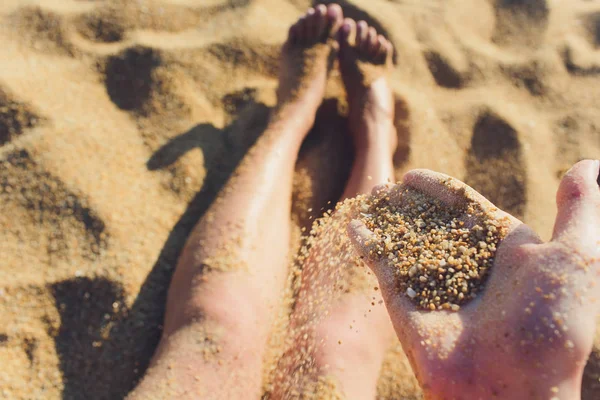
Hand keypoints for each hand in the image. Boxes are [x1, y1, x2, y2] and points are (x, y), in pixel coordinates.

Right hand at [348, 160, 599, 398]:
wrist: (513, 386)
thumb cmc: (550, 324)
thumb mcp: (577, 257)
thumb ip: (580, 209)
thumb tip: (588, 163)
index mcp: (503, 250)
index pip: (465, 208)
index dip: (440, 191)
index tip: (414, 177)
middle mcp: (467, 265)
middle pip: (430, 223)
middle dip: (408, 203)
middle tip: (387, 185)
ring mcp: (434, 284)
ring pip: (404, 241)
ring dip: (385, 218)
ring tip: (369, 195)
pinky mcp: (405, 303)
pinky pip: (382, 266)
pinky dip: (367, 244)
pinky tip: (353, 224)